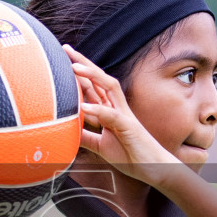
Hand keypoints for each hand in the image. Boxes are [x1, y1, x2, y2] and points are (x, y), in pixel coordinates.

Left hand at [64, 45, 181, 187]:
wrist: (153, 167)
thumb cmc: (130, 154)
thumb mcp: (101, 146)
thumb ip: (86, 136)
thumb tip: (65, 131)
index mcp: (110, 110)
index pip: (93, 85)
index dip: (79, 71)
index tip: (63, 58)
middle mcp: (117, 107)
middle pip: (100, 78)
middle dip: (83, 62)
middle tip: (66, 49)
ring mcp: (124, 115)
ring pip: (109, 88)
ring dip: (92, 76)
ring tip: (74, 68)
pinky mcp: (129, 128)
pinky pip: (112, 116)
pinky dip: (98, 110)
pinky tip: (84, 105)